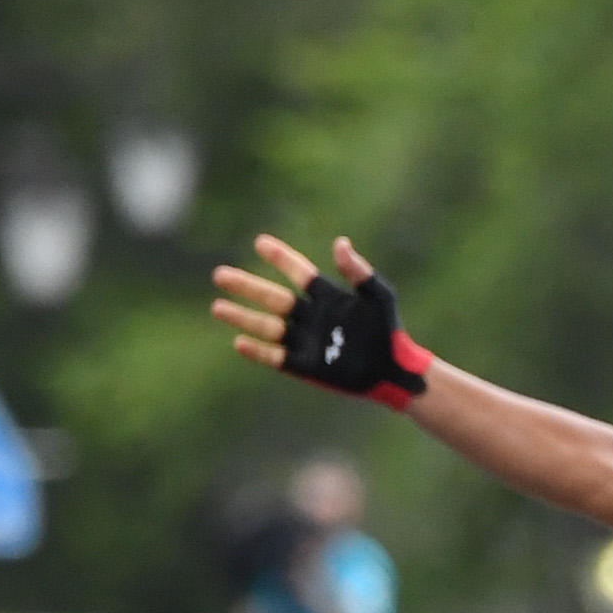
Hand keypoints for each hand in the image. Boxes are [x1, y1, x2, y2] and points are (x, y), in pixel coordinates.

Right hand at [210, 234, 431, 402]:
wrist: (394, 370)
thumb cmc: (389, 330)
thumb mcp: (378, 297)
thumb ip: (359, 272)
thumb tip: (340, 243)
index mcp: (327, 297)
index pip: (299, 274)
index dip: (281, 259)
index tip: (260, 242)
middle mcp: (312, 317)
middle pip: (273, 299)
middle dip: (247, 287)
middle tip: (220, 274)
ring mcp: (307, 341)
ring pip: (268, 327)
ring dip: (243, 317)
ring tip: (218, 307)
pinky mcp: (307, 366)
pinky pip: (277, 357)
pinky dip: (259, 351)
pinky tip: (239, 341)